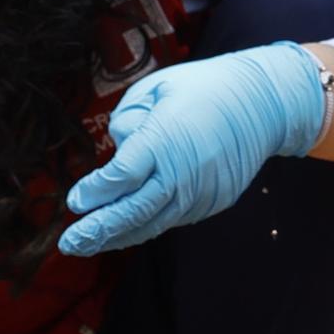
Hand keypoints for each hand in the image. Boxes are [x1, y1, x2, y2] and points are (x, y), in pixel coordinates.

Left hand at [58, 41, 333, 257]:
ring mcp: (202, 192)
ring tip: (88, 245)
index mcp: (166, 139)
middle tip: (70, 243)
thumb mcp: (157, 88)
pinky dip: (146, 227)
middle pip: (133, 210)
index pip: (122, 175)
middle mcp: (184, 172)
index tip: (75, 200)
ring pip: (153, 223)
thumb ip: (128, 121)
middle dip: (99, 230)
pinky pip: (173, 219)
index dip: (95, 192)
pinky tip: (124, 231)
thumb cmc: (204, 88)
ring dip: (119, 236)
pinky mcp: (214, 202)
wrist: (263, 103)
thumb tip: (117, 154)